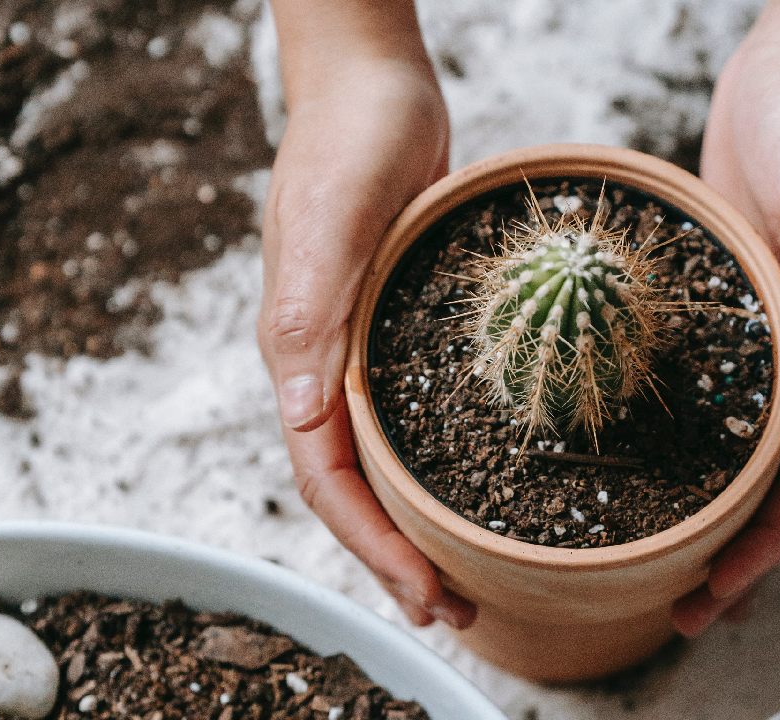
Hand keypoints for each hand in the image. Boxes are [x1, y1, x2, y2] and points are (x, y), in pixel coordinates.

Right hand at [257, 50, 474, 628]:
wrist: (376, 89)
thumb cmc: (347, 144)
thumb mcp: (327, 222)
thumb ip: (307, 313)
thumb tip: (304, 413)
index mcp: (300, 356)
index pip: (327, 479)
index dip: (372, 545)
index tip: (425, 591)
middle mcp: (327, 366)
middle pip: (356, 487)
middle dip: (397, 556)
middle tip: (456, 608)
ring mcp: (363, 349)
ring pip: (385, 459)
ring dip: (420, 521)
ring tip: (467, 570)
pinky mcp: (400, 329)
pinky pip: (413, 414)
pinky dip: (441, 461)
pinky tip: (479, 480)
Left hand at [672, 0, 779, 634]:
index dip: (765, 542)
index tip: (717, 595)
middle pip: (766, 476)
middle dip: (730, 549)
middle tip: (677, 609)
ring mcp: (756, 330)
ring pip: (732, 442)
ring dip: (701, 505)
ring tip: (653, 557)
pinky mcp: (721, 300)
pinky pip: (698, 383)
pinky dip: (674, 432)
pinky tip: (629, 453)